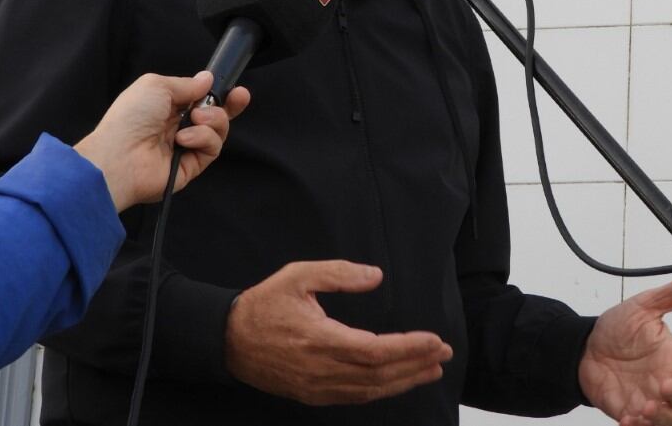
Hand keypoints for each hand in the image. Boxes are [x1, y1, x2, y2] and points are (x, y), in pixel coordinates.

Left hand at [73, 71, 248, 209]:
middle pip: (215, 115)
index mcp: (167, 107)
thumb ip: (187, 83)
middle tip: (240, 96)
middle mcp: (178, 127)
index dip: (218, 93)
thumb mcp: (157, 85)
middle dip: (231, 105)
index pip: (200, 99)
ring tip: (194, 119)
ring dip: (212, 120)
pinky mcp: (192, 166)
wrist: (119, 157)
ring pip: (218, 130)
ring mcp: (186, 147)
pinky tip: (184, 139)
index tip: (232, 87)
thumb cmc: (130, 118)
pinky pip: (212, 148)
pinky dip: (202, 139)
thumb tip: (207, 79)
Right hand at [225, 260, 451, 404]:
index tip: (435, 340)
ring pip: (369, 391)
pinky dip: (381, 390)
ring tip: (431, 370)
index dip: (408, 348)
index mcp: (319, 339)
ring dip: (404, 381)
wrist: (227, 340)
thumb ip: (339, 273)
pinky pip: (353, 397)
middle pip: (378, 375)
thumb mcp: (298, 275)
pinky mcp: (311, 395)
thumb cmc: (265, 303)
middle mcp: (320, 370)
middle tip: (444, 354)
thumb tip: (376, 276)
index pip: (375, 350)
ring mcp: (316, 387)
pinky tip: (398, 381)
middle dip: (416, 365)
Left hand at [578, 271, 671, 425]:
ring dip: (661, 416)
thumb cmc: (617, 329)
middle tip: (663, 386)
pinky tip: (628, 417)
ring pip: (670, 417)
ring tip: (645, 407)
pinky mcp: (631, 413)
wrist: (584, 350)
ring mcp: (650, 398)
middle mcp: (665, 378)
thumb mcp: (644, 306)